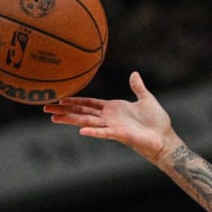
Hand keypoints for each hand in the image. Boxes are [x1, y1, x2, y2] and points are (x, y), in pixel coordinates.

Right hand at [44, 71, 180, 162]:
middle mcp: (109, 118)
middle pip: (82, 112)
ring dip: (70, 119)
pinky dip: (93, 131)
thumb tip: (134, 73)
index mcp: (113, 108)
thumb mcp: (146, 99)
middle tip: (45, 109)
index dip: (74, 100)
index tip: (60, 98)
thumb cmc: (157, 122)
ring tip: (53, 118)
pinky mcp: (120, 134)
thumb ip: (138, 87)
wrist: (165, 138)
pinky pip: (104, 132)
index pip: (89, 103)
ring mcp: (112, 126)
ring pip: (87, 121)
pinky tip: (81, 131)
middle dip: (64, 109)